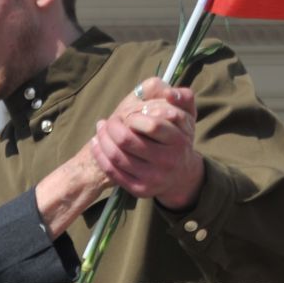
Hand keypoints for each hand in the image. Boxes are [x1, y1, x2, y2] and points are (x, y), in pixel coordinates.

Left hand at [91, 79, 202, 207]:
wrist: (181, 176)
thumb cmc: (178, 139)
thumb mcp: (187, 116)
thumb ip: (183, 98)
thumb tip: (170, 93)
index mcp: (179, 141)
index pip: (152, 125)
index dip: (133, 116)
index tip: (128, 114)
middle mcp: (167, 161)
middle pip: (127, 140)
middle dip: (113, 126)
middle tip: (110, 120)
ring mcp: (153, 178)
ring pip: (116, 155)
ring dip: (102, 138)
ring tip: (101, 128)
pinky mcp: (140, 190)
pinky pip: (112, 171)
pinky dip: (100, 154)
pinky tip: (96, 143)